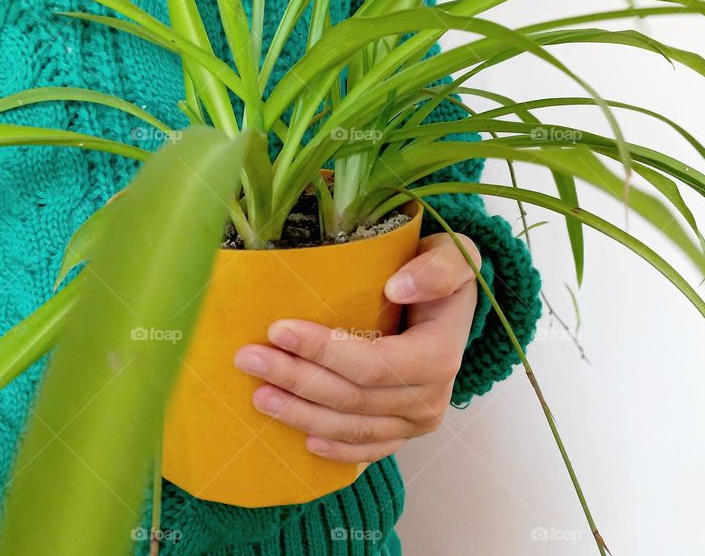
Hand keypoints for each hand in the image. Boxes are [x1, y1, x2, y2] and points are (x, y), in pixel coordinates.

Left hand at [234, 233, 480, 463]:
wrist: (456, 305)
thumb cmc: (443, 275)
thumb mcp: (453, 255)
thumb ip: (436, 269)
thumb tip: (398, 288)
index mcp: (439, 356)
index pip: (372, 364)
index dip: (323, 351)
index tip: (278, 329)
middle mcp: (431, 398)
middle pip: (352, 398)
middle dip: (296, 379)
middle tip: (248, 358)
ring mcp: (417, 422)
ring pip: (351, 426)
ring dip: (301, 414)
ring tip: (258, 394)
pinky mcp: (403, 432)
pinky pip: (367, 449)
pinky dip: (335, 447)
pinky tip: (303, 439)